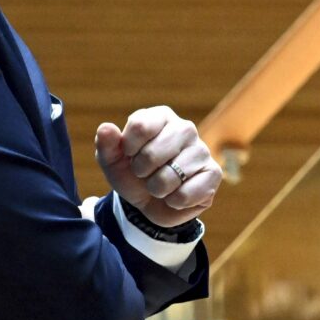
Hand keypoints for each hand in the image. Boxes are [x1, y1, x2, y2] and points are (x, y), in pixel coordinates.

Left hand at [95, 106, 220, 227]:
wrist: (152, 202)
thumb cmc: (133, 174)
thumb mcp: (113, 161)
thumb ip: (106, 144)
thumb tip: (106, 128)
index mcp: (160, 116)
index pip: (140, 126)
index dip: (128, 149)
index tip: (130, 155)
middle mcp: (185, 128)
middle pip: (152, 154)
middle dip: (141, 172)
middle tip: (145, 173)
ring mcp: (201, 150)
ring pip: (169, 177)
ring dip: (157, 189)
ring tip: (160, 184)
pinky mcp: (213, 174)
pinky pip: (185, 194)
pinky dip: (173, 202)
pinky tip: (176, 194)